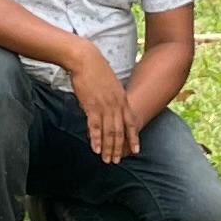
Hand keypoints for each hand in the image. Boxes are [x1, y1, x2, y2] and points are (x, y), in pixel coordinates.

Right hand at [66, 43, 136, 163]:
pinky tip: (95, 149)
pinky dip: (96, 139)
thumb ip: (114, 97)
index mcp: (122, 99)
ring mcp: (105, 106)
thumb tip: (112, 108)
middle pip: (120, 131)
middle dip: (119, 148)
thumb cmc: (95, 69)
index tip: (135, 150)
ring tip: (106, 160)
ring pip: (109, 132)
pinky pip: (95, 127)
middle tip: (117, 161)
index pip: (131, 123)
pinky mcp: (91, 106)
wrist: (85, 59)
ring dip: (108, 148)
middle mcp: (116, 105)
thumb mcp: (111, 84)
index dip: (133, 138)